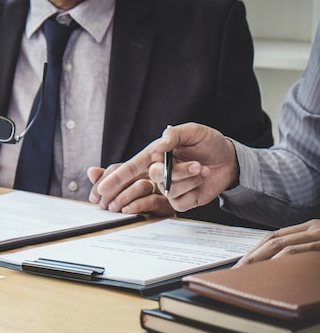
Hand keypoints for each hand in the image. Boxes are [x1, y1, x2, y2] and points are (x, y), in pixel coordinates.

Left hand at [87, 164, 174, 215]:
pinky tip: (127, 210)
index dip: (102, 181)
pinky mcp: (168, 203)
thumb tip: (91, 171)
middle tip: (102, 205)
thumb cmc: (143, 206)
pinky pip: (153, 200)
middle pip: (128, 176)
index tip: (93, 197)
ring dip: (123, 197)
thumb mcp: (121, 194)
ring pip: (141, 185)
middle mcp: (149, 176)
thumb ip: (106, 182)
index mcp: (137, 171)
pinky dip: (137, 205)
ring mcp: (159, 188)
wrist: (172, 223)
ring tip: (113, 208)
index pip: (116, 169)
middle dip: (111, 191)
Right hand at [92, 123, 238, 213]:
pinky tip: (203, 179)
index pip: (130, 168)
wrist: (229, 160)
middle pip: (153, 177)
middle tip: (197, 165)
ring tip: (203, 168)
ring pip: (169, 189)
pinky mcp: (180, 201)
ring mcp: (168, 188)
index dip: (116, 178)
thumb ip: (176, 134)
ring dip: (190, 177)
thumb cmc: (208, 143)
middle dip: (176, 172)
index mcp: (154, 155)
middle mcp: (158, 172)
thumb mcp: (194, 132)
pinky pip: (181, 199)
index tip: (102, 189)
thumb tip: (162, 142)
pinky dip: (195, 187)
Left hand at [235, 220, 319, 266]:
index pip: (275, 236)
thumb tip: (277, 263)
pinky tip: (267, 269)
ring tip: (247, 271)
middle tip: (238, 269)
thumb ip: (303, 249)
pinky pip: (294, 251)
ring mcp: (317, 235)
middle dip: (252, 255)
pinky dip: (278, 259)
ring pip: (279, 244)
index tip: (243, 262)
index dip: (256, 249)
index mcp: (309, 227)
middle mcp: (312, 228)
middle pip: (272, 240)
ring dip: (260, 258)